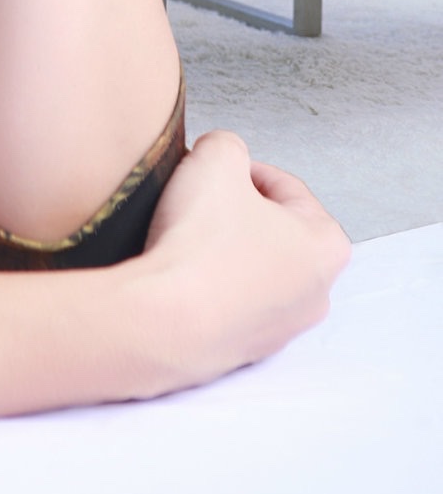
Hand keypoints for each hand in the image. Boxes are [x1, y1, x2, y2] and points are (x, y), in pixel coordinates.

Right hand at [140, 130, 350, 391]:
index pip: (285, 187)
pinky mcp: (244, 349)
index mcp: (327, 247)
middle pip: (272, 229)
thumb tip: (222, 158)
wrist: (166, 321)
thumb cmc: (201, 249)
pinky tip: (181, 273)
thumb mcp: (216, 158)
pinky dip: (207, 284)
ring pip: (250, 266)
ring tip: (187, 239)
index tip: (214, 173)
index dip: (242, 170)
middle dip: (236, 211)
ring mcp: (280, 328)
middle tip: (201, 203)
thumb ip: (229, 144)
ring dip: (222, 248)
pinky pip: (226, 301)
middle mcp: (315, 294)